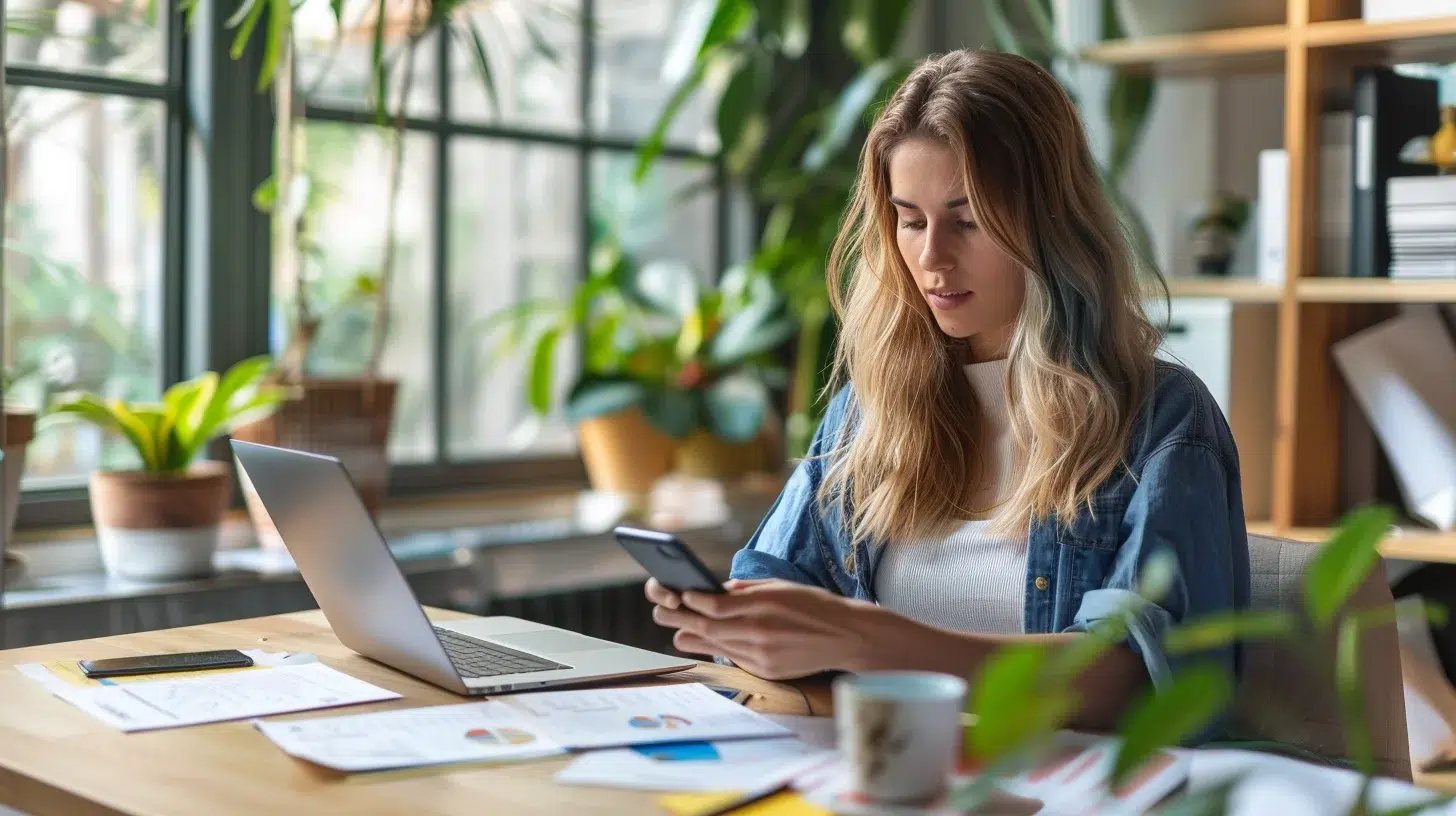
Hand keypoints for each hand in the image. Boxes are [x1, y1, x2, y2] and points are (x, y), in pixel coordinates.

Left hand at [647, 579, 874, 679]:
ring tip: (678, 630)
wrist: (845, 636)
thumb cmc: (814, 606)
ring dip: (694, 636)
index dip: (692, 600)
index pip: (714, 604)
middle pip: (708, 626)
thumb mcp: (780, 587)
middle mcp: (758, 631)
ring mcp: (761, 654)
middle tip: (661, 611)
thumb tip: (717, 590)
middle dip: (681, 618)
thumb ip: (746, 589)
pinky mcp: (765, 670)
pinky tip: (706, 642)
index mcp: (762, 605)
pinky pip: (734, 658)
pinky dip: (719, 648)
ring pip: (717, 645)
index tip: (679, 593)